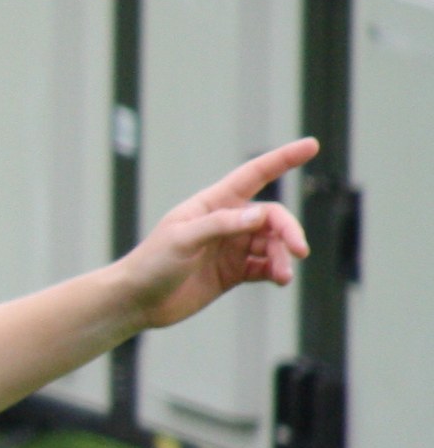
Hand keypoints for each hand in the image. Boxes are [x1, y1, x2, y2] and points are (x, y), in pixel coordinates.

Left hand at [119, 138, 312, 331]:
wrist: (136, 302)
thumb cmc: (151, 264)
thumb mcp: (182, 240)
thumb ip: (220, 225)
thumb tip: (259, 214)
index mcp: (212, 204)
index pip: (254, 175)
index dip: (283, 159)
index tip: (312, 145)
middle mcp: (225, 222)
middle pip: (271, 217)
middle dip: (288, 230)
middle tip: (298, 251)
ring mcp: (230, 247)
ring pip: (271, 244)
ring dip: (282, 257)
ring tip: (283, 276)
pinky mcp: (233, 272)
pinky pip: (265, 266)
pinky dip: (276, 270)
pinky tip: (280, 279)